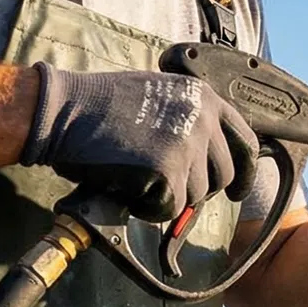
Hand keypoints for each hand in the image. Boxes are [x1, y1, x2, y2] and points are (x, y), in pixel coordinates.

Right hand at [22, 63, 258, 223]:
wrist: (63, 111)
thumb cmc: (100, 106)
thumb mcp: (160, 97)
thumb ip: (191, 120)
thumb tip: (208, 159)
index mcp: (204, 97)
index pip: (244, 141)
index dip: (244, 171)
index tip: (237, 191)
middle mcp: (203, 119)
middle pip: (223, 175)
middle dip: (198, 189)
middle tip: (168, 189)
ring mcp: (188, 145)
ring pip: (196, 195)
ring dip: (168, 197)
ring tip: (136, 179)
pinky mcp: (168, 172)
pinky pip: (171, 208)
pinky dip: (149, 209)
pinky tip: (128, 191)